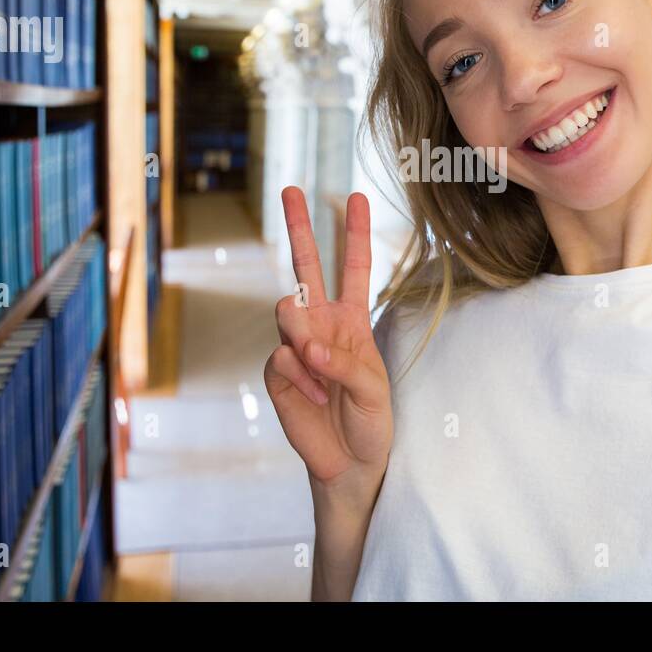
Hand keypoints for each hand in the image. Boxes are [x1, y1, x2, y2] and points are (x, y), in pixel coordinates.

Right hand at [265, 187, 392, 497]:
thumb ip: (344, 360)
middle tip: (290, 189)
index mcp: (352, 320)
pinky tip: (314, 394)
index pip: (355, 268)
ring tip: (319, 366)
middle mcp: (321, 324)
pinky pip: (282, 357)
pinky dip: (301, 376)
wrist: (349, 462)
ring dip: (305, 335)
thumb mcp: (373, 388)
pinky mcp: (277, 371)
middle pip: (307, 266)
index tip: (354, 196)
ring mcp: (295, 345)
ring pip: (288, 312)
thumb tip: (304, 346)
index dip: (354, 233)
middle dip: (298, 226)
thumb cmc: (370, 421)